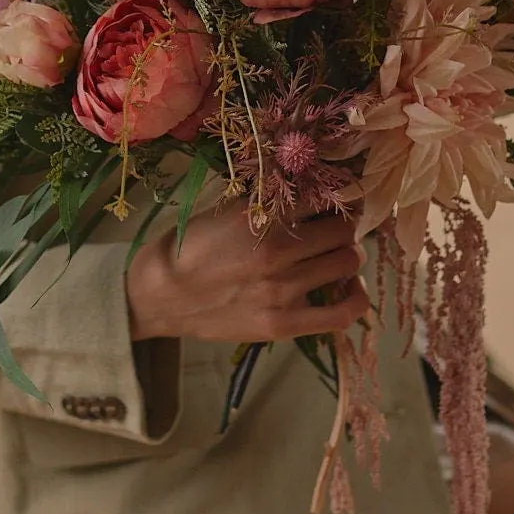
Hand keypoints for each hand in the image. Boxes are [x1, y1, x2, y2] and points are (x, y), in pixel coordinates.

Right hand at [124, 199, 369, 342]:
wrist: (158, 296)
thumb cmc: (187, 247)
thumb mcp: (223, 209)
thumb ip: (265, 201)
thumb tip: (306, 190)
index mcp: (262, 217)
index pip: (323, 196)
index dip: (337, 195)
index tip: (338, 197)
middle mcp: (278, 251)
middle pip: (343, 230)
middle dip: (344, 225)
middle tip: (336, 227)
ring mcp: (283, 290)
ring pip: (347, 263)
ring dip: (347, 255)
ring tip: (338, 254)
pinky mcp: (283, 324)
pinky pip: (341, 313)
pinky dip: (356, 297)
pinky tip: (350, 287)